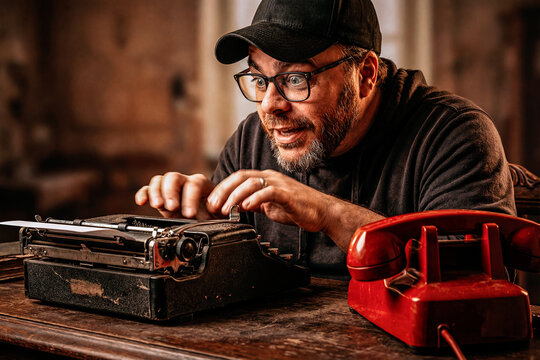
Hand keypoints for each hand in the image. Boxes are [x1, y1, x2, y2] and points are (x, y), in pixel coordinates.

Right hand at [135, 172, 217, 218]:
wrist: (203, 218)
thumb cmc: (211, 214)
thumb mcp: (219, 215)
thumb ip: (221, 213)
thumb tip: (229, 213)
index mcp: (201, 184)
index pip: (194, 184)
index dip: (190, 197)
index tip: (189, 213)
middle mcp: (184, 182)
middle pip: (174, 177)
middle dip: (171, 192)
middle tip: (173, 207)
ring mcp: (170, 187)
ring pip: (160, 180)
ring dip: (157, 193)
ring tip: (159, 206)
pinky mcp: (158, 195)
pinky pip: (148, 189)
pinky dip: (144, 193)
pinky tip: (141, 201)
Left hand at [207, 169, 331, 232]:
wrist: (322, 212)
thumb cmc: (297, 208)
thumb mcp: (270, 206)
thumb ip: (254, 203)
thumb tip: (236, 206)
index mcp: (265, 179)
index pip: (238, 177)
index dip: (222, 188)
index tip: (211, 203)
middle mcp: (271, 178)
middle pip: (241, 177)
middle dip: (224, 191)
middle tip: (213, 206)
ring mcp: (280, 184)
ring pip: (252, 183)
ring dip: (235, 196)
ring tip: (226, 209)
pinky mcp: (289, 194)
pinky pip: (270, 192)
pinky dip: (256, 198)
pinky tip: (247, 207)